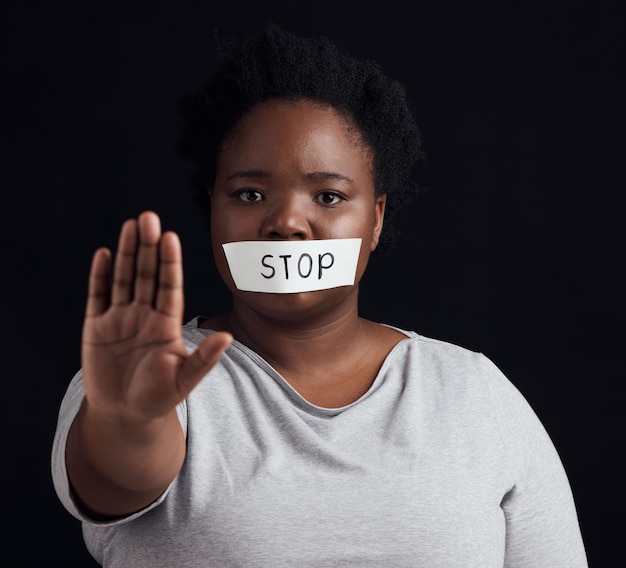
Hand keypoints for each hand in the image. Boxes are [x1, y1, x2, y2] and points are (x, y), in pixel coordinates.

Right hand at [81, 211, 231, 423]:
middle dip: (148, 247)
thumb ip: (204, 359)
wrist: (124, 414)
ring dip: (126, 252)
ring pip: (124, 278)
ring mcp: (120, 318)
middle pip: (146, 274)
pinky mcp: (96, 326)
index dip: (170, 262)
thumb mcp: (183, 380)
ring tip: (131, 226)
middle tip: (149, 218)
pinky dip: (100, 276)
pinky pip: (98, 296)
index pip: (169, 286)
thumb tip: (228, 337)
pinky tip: (104, 254)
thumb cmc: (157, 397)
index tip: (171, 238)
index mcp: (166, 323)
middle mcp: (145, 314)